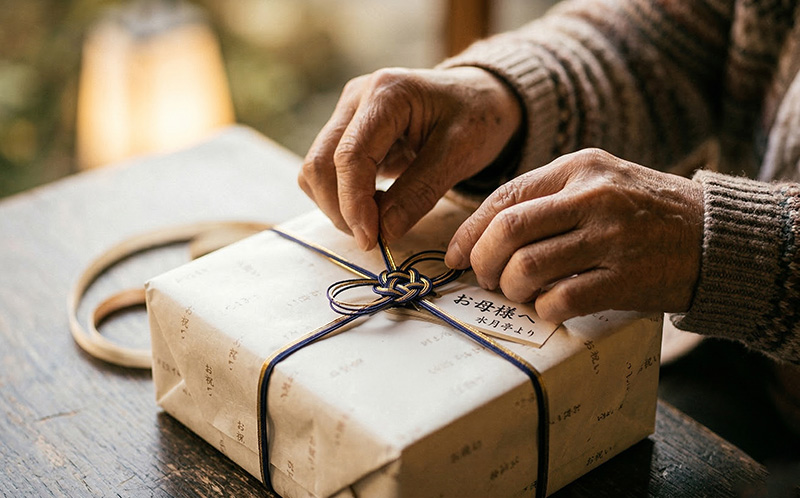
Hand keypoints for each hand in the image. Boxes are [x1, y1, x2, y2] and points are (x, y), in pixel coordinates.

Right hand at [299, 66, 521, 249]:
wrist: (480, 97)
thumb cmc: (478, 119)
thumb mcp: (459, 155)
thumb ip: (419, 193)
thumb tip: (382, 232)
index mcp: (387, 92)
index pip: (350, 156)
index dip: (354, 204)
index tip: (371, 240)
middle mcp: (357, 97)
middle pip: (320, 163)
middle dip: (341, 210)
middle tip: (374, 239)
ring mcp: (347, 112)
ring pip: (316, 170)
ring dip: (337, 206)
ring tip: (376, 222)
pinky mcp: (346, 130)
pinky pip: (326, 171)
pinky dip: (342, 197)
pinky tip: (373, 205)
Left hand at [445, 148, 703, 322]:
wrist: (716, 236)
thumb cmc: (644, 211)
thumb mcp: (600, 182)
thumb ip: (548, 198)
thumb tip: (484, 234)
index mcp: (580, 168)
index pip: (504, 198)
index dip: (469, 232)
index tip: (454, 256)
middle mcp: (593, 197)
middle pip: (508, 231)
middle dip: (483, 262)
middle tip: (486, 278)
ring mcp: (611, 238)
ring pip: (527, 267)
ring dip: (511, 289)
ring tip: (520, 293)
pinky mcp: (627, 278)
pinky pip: (561, 299)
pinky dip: (544, 309)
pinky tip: (550, 307)